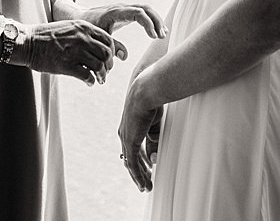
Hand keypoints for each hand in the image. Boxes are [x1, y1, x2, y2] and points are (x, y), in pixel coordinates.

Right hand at [9, 20, 117, 84]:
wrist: (28, 41)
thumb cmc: (48, 36)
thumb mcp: (70, 27)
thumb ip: (85, 34)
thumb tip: (99, 46)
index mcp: (84, 28)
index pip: (108, 40)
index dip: (112, 52)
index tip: (109, 60)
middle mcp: (82, 38)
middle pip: (107, 54)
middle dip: (109, 66)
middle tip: (105, 72)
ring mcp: (74, 51)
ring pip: (99, 66)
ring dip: (102, 75)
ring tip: (99, 80)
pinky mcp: (65, 65)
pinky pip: (86, 76)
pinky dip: (91, 81)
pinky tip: (89, 83)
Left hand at [82, 3, 167, 60]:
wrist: (82, 18)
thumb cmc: (89, 28)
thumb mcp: (99, 38)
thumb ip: (112, 47)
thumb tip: (124, 56)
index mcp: (116, 13)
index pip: (138, 13)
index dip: (148, 23)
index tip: (153, 36)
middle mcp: (123, 8)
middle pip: (146, 8)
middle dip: (156, 21)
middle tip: (162, 36)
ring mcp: (126, 8)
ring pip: (146, 9)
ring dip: (156, 20)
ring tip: (163, 34)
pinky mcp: (127, 12)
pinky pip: (143, 12)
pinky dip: (151, 20)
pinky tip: (156, 31)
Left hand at [118, 77, 160, 191]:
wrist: (146, 92)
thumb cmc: (152, 100)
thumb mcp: (154, 125)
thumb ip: (153, 142)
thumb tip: (154, 159)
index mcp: (130, 127)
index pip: (134, 147)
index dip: (141, 159)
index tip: (148, 167)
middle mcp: (124, 134)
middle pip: (131, 158)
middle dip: (140, 171)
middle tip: (147, 181)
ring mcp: (125, 139)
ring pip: (131, 164)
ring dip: (139, 177)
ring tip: (146, 187)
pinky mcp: (129, 142)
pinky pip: (133, 164)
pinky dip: (138, 176)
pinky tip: (144, 184)